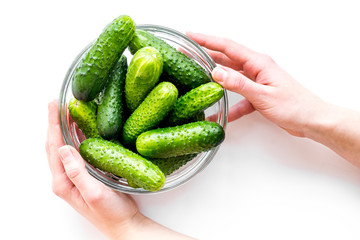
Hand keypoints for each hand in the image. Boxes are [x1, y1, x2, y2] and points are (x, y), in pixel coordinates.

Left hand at [46, 100, 138, 238]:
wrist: (123, 224)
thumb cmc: (110, 213)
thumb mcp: (93, 193)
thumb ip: (77, 172)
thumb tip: (63, 148)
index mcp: (63, 182)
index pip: (54, 147)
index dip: (53, 124)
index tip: (52, 105)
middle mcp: (65, 178)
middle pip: (55, 144)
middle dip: (54, 122)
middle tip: (56, 103)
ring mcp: (74, 176)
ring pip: (65, 146)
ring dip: (64, 128)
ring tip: (67, 111)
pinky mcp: (85, 174)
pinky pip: (77, 151)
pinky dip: (76, 137)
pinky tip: (81, 128)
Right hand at [187, 32, 326, 136]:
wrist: (311, 120)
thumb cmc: (294, 106)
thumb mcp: (262, 95)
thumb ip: (238, 84)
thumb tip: (216, 72)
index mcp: (259, 63)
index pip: (228, 47)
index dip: (207, 40)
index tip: (191, 36)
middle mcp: (257, 69)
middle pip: (226, 59)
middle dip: (206, 56)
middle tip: (187, 53)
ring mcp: (257, 82)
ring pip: (230, 77)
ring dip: (214, 79)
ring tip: (196, 78)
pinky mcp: (258, 95)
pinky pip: (238, 98)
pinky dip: (229, 106)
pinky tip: (219, 115)